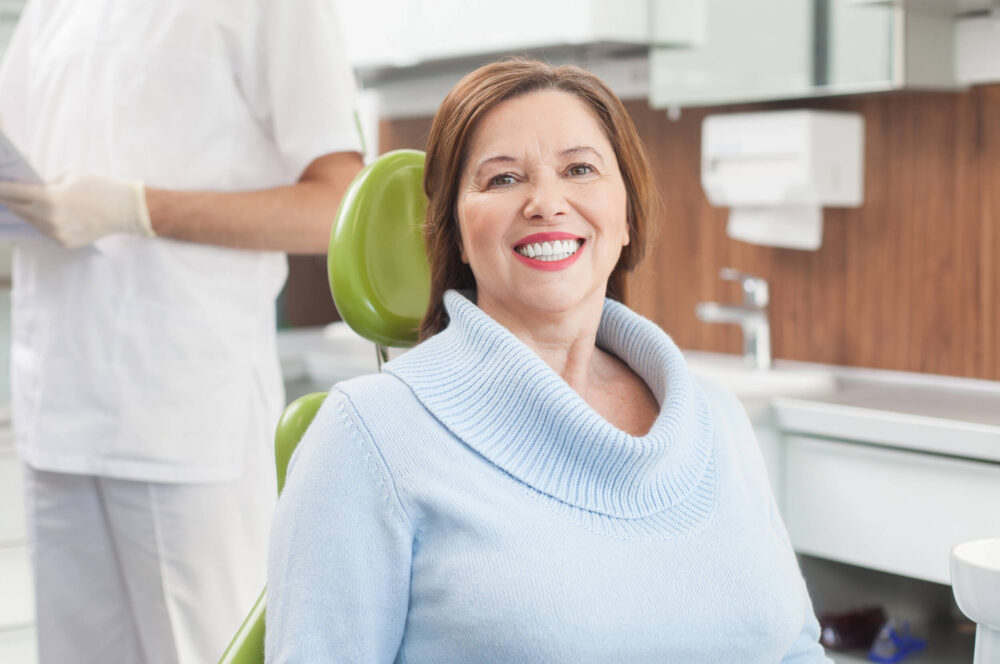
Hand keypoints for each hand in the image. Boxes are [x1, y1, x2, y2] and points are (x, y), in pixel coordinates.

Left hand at [0, 172, 154, 247]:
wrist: (124, 209)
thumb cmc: (98, 187)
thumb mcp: (69, 175)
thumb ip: (46, 182)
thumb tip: (29, 188)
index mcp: (48, 197)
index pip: (12, 192)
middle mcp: (49, 218)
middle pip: (17, 209)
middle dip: (9, 200)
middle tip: (4, 195)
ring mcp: (57, 233)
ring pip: (31, 222)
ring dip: (27, 212)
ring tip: (24, 204)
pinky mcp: (65, 242)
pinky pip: (46, 231)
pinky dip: (44, 223)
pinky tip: (47, 215)